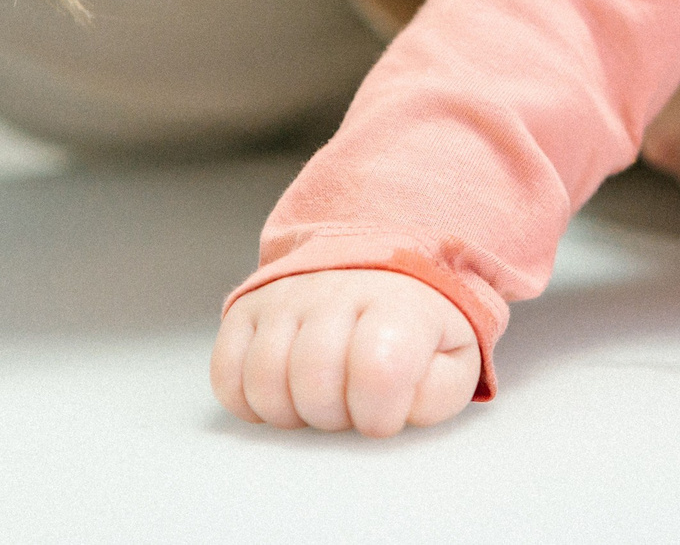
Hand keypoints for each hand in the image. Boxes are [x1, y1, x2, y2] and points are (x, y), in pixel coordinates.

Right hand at [212, 270, 480, 436]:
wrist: (381, 264)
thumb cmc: (414, 322)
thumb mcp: (453, 356)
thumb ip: (437, 391)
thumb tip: (398, 409)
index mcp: (397, 303)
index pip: (377, 372)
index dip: (377, 414)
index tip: (382, 415)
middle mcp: (336, 290)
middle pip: (313, 380)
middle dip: (333, 415)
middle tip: (349, 405)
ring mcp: (286, 295)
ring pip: (264, 379)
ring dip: (290, 410)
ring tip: (317, 397)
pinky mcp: (248, 307)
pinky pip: (226, 371)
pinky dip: (248, 398)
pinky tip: (282, 390)